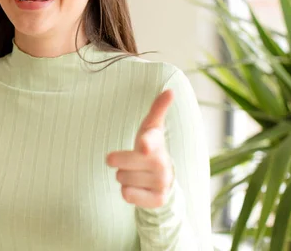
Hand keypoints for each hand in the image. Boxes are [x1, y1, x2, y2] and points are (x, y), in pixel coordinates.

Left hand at [106, 90, 174, 208]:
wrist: (165, 179)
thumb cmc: (151, 148)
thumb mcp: (151, 129)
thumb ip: (158, 110)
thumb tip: (170, 90)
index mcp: (156, 144)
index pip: (149, 142)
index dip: (146, 144)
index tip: (144, 145)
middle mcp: (161, 163)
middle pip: (120, 165)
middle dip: (119, 163)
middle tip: (130, 161)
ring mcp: (161, 182)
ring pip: (121, 179)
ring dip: (124, 177)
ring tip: (137, 173)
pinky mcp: (158, 199)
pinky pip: (128, 195)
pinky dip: (128, 192)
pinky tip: (139, 187)